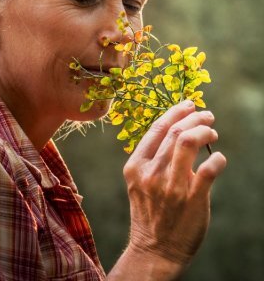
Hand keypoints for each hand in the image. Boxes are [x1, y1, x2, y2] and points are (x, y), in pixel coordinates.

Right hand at [121, 100, 226, 274]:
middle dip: (195, 118)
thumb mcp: (138, 182)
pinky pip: (209, 169)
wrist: (155, 250)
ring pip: (189, 142)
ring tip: (212, 132)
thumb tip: (176, 130)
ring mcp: (171, 186)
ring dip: (205, 132)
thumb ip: (151, 159)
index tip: (188, 104)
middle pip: (175, 131)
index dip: (175, 111)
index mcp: (136, 165)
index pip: (157, 128)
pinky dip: (217, 158)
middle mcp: (152, 173)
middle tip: (207, 116)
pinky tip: (218, 158)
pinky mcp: (192, 199)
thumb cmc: (150, 213)